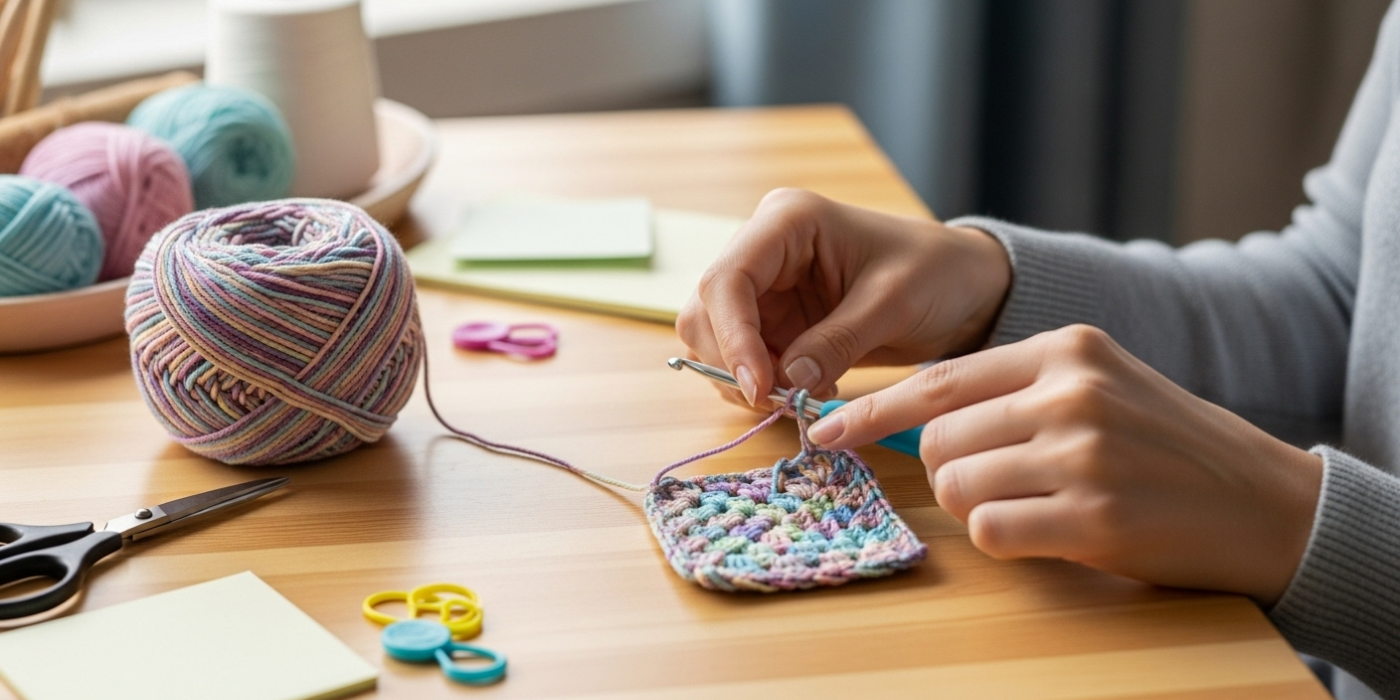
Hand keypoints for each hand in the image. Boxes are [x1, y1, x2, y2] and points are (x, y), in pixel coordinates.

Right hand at [676, 188, 1010, 407]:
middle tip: (780, 402)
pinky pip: (741, 360)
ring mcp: (764, 287)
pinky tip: (806, 391)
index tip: (759, 388)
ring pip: (715, 341)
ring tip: (801, 397)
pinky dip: (762, 386)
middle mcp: (762, 249)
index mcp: (787, 222)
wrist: (963, 286)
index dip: (732, 338)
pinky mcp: (772, 321)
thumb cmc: (937, 273)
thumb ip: (838, 341)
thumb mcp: (894, 303)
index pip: (727, 280)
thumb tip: (787, 380)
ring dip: (745, 379)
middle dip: (733, 363)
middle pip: (706, 312)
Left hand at [806, 324, 1323, 603]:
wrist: (1263, 500)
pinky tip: (1046, 531)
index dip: (873, 409)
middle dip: (942, 470)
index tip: (826, 429)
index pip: (939, 379)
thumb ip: (1013, 390)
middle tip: (990, 483)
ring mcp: (1083, 453)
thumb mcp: (1097, 385)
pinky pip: (990, 531)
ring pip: (957, 484)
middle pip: (937, 437)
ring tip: (1029, 506)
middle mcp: (1070, 392)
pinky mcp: (1094, 516)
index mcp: (1066, 349)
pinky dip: (1001, 538)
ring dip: (974, 506)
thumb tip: (908, 416)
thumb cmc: (1165, 445)